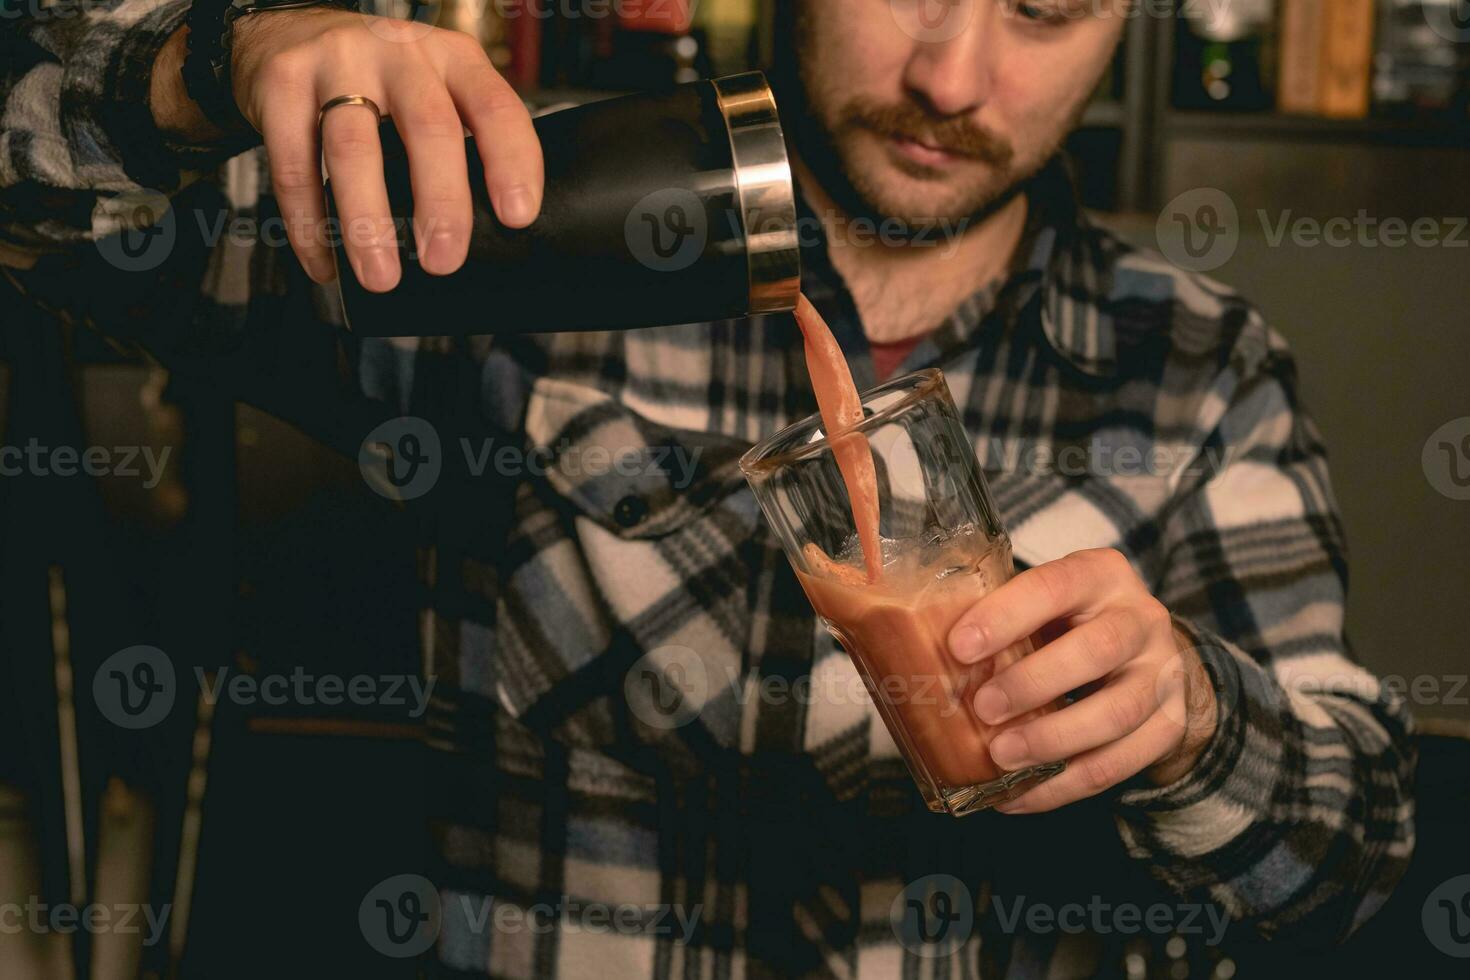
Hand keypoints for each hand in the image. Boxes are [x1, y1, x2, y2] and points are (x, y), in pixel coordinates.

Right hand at [224, 9, 542, 286]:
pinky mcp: (281, 81)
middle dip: (440, 202)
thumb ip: (457, 139)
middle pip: (428, 126)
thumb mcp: (433, 87)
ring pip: (354, 147)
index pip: (495, 107)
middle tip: (443, 261)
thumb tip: (476, 238)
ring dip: (367, 221)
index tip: (517, 217)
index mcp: (452, 59)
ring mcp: (337, 61)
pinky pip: (293, 162)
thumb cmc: (378, 80)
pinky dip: (308, 222)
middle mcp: (400, 52)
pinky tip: (325, 262)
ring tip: (380, 275)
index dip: (511, 161)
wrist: (286, 29)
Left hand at [947, 548, 1216, 812]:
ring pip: (1116, 712)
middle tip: (981, 707)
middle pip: (1095, 650)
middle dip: (1033, 682)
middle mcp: (1142, 619)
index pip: (1054, 586)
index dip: (1006, 616)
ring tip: (1000, 757)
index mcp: (1100, 575)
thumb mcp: (1043, 606)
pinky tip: (1018, 796)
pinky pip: (1120, 764)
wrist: (1148, 656)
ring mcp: (1164, 674)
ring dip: (1052, 739)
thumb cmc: (1070, 626)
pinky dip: (1064, 785)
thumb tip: (906, 652)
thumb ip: (996, 621)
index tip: (959, 646)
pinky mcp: (1170, 725)